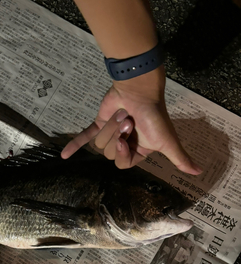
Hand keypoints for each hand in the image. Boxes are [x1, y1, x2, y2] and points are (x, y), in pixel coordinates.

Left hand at [61, 66, 202, 174]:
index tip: (127, 138)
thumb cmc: (154, 116)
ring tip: (120, 114)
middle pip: (109, 153)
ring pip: (99, 143)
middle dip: (117, 135)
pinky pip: (84, 138)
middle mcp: (123, 144)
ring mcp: (109, 134)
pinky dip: (74, 145)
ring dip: (108, 127)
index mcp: (138, 152)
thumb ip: (179, 159)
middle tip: (127, 120)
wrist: (138, 90)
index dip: (122, 153)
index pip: (122, 164)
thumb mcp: (167, 141)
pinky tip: (63, 156)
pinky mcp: (98, 123)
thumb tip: (198, 173)